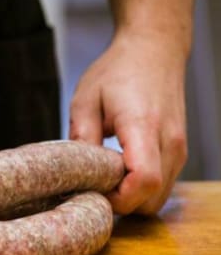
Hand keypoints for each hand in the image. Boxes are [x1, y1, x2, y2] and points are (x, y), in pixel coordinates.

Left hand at [68, 31, 188, 214]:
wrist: (154, 50)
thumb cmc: (117, 71)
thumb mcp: (86, 99)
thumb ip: (82, 136)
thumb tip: (76, 172)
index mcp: (143, 126)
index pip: (143, 181)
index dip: (117, 198)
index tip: (91, 191)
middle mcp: (169, 141)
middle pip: (152, 199)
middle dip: (120, 203)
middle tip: (91, 188)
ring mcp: (179, 148)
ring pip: (159, 197)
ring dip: (131, 198)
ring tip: (103, 179)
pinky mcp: (178, 150)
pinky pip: (164, 184)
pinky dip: (142, 189)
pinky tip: (118, 172)